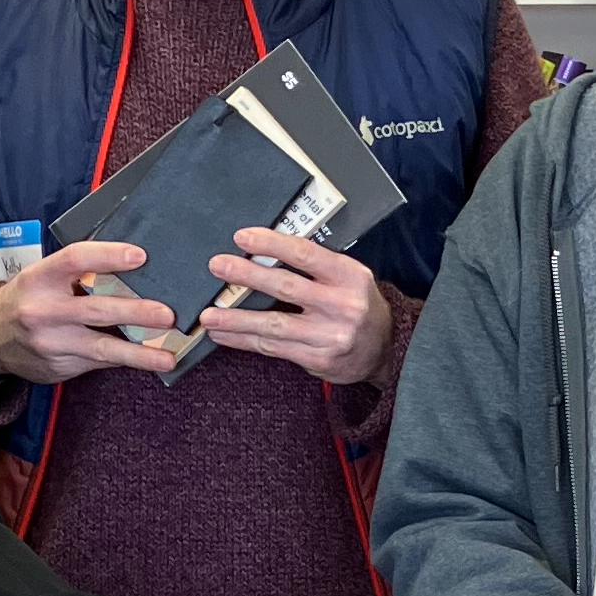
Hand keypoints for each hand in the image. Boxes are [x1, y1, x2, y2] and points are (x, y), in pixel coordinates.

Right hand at [0, 240, 178, 382]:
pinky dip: (126, 359)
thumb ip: (77, 272)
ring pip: (102, 347)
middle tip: (167, 314)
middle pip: (96, 309)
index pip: (77, 259)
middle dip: (136, 313)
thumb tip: (133, 266)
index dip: (109, 255)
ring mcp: (52, 342)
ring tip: (167, 357)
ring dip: (139, 353)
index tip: (140, 256)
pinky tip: (150, 360)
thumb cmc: (28, 297)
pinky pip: (99, 362)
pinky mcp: (60, 365)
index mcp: (40, 277)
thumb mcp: (42, 276)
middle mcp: (44, 310)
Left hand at [197, 230, 392, 384]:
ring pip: (274, 325)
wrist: (386, 349)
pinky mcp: (318, 359)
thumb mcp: (348, 277)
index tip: (242, 237)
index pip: (305, 254)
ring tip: (209, 315)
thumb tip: (264, 252)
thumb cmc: (358, 305)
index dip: (271, 243)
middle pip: (285, 287)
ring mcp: (329, 335)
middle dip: (247, 275)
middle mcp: (342, 305)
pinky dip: (245, 341)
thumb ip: (316, 267)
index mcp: (349, 275)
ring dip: (236, 319)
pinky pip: (274, 348)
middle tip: (217, 266)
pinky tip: (224, 335)